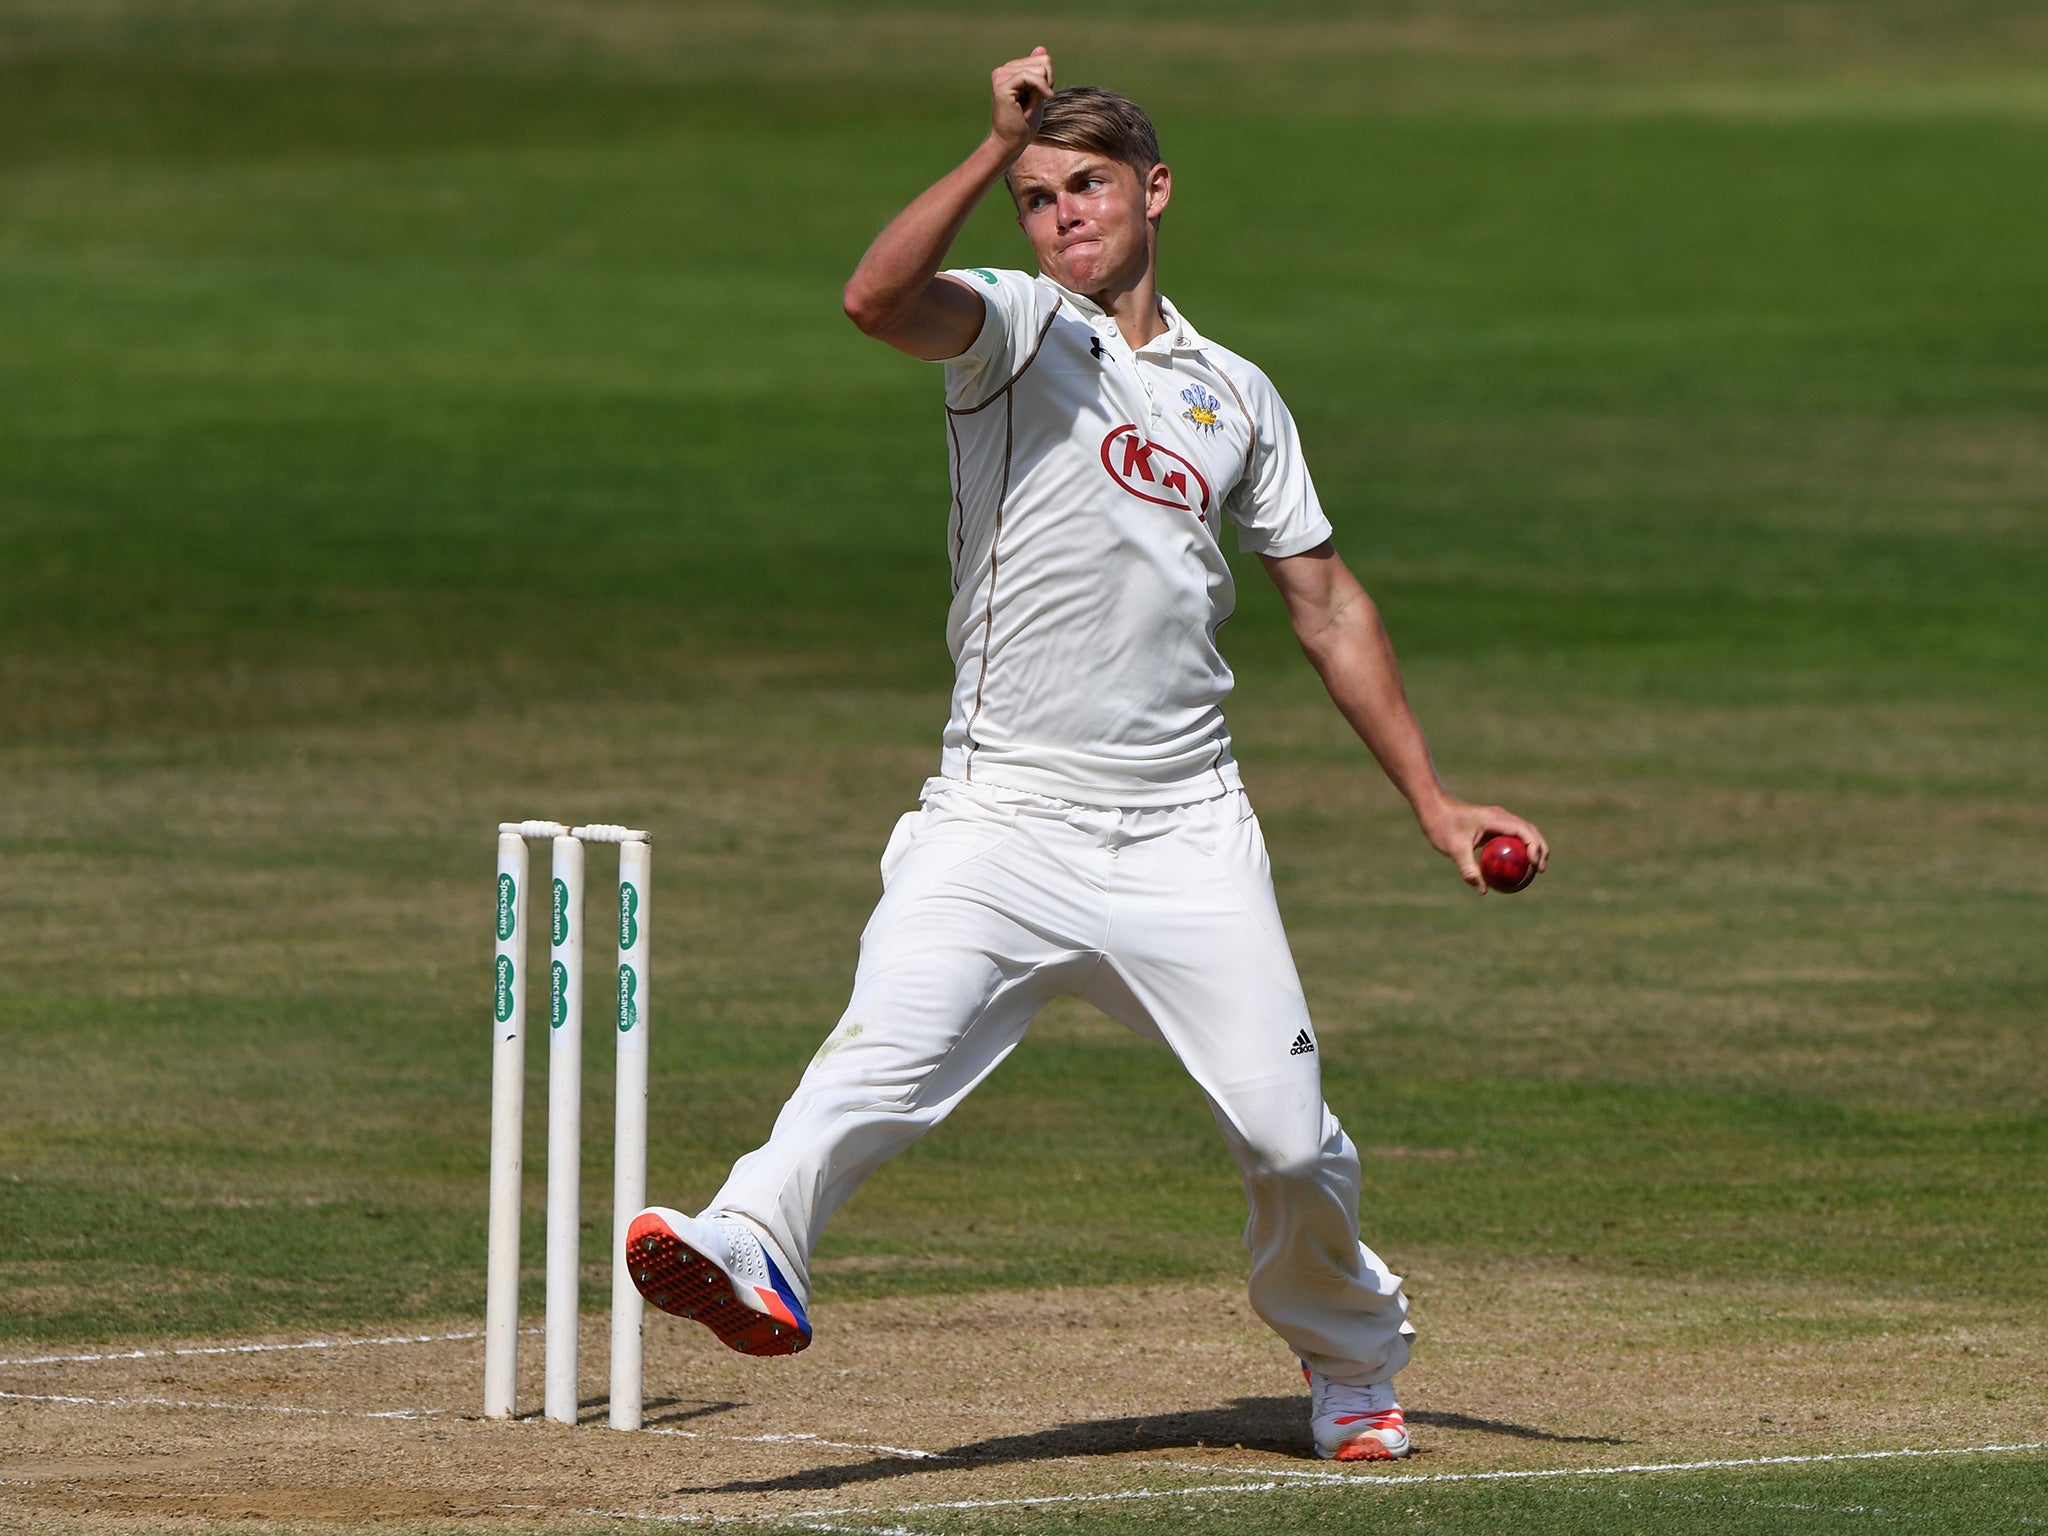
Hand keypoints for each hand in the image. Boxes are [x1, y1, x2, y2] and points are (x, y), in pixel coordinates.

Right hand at [989, 47, 1053, 155]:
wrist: (1010, 144)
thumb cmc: (1023, 124)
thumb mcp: (1037, 94)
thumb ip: (1039, 72)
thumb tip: (1041, 48)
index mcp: (1011, 70)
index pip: (1043, 59)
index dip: (1048, 80)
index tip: (1039, 98)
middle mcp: (1003, 70)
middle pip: (1044, 61)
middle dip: (1045, 85)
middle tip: (1031, 105)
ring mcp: (1000, 75)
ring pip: (1040, 70)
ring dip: (1040, 94)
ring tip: (1026, 109)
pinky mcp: (1001, 84)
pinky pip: (1030, 77)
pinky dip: (1037, 94)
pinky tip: (1032, 108)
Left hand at [1416, 795, 1549, 893]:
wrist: (1433, 808)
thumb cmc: (1442, 825)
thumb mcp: (1454, 849)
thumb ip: (1468, 869)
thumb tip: (1483, 891)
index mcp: (1496, 818)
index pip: (1524, 831)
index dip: (1534, 847)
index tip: (1534, 865)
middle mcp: (1501, 817)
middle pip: (1530, 831)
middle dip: (1540, 849)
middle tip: (1540, 871)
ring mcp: (1498, 821)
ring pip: (1523, 834)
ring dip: (1532, 849)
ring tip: (1534, 871)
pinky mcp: (1493, 826)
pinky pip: (1511, 839)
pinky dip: (1518, 851)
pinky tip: (1515, 869)